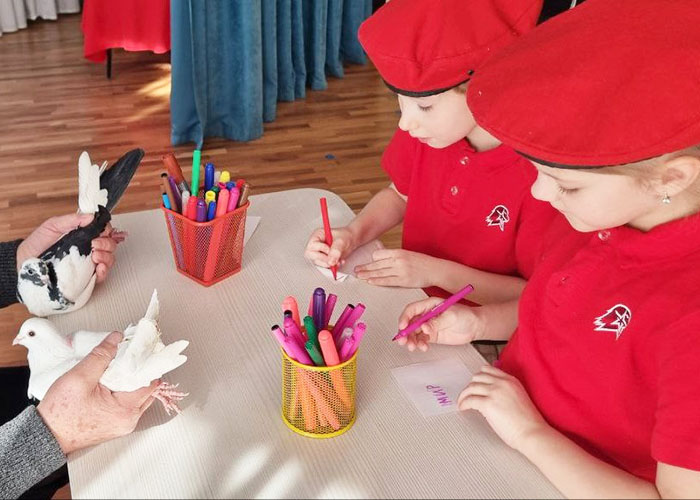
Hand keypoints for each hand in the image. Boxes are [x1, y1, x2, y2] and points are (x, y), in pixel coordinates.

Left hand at [16, 214, 125, 282]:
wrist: (23, 263)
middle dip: (106, 244)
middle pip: (110, 245)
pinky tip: (99, 268)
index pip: (104, 231)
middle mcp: (89, 248)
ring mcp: (88, 263)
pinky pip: (102, 276)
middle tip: (94, 244)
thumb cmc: (37, 244)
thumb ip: (71, 220)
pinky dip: (104, 271)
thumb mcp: (52, 226)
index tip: (101, 232)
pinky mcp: (85, 278)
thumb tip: (90, 216)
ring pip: (110, 259)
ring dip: (106, 256)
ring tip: (95, 256)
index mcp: (84, 235)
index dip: (107, 231)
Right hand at [37, 331, 157, 454]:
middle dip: (139, 371)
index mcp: (126, 409)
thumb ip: (101, 355)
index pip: (150, 381)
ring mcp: (123, 423)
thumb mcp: (79, 377)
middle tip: (129, 356)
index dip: (145, 363)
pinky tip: (113, 381)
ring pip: (138, 395)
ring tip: (118, 368)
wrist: (47, 436)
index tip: (140, 349)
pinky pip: (129, 403)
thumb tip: (116, 339)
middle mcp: (129, 419)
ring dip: (131, 380)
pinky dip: (124, 390)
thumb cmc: (60, 414)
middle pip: (147, 388)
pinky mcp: (116, 424)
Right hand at [304, 226, 355, 268]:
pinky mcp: (323, 259)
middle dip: (323, 259)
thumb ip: (336, 250)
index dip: (320, 249)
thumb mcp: (341, 241)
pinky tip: (339, 262)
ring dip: (328, 264)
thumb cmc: (346, 236)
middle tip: (333, 260)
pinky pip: (323, 265)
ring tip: (339, 261)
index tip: (330, 250)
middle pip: (311, 255)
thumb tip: (330, 261)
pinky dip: (331, 266)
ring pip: (317, 262)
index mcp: (318, 235)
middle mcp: (316, 244)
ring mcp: (319, 252)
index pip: (312, 245)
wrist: (352, 240)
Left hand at [355, 249, 440, 287]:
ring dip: (367, 274)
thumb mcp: (409, 255)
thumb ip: (396, 257)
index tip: (365, 263)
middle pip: (377, 264)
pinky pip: (387, 281)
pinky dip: (377, 281)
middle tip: (356, 270)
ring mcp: (400, 270)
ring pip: (380, 272)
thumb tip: (384, 261)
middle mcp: (398, 260)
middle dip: (365, 267)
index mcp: (399, 252)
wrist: (436, 270)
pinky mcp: (403, 280)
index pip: (379, 254)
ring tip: (359, 276)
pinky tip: (370, 281)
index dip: (371, 260)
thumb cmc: (424, 263)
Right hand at [396, 298, 483, 350]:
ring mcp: (429, 326)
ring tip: (413, 346)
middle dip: (405, 332)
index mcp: (430, 305)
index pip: (412, 309)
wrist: (476, 326)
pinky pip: (421, 340)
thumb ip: (436, 322)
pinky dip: (420, 344)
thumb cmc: (466, 315)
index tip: (403, 327)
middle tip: (403, 340)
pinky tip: (423, 347)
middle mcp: (427, 315)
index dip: (405, 318)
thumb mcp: (451, 316)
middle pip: (410, 322)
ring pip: (414, 333)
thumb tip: (424, 327)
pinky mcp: (432, 335)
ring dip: (411, 340)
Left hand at [458, 365, 547, 450]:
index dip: (479, 377)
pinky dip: (463, 404)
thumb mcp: (519, 397)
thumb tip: (492, 393)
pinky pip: (469, 400)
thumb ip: (506, 390)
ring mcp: (494, 392)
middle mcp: (502, 383)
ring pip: (471, 387)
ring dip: (464, 395)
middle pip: (477, 377)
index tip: (474, 384)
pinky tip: (463, 408)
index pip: (488, 369)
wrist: (532, 433)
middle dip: (470, 386)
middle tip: (467, 394)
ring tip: (462, 402)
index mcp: (511, 380)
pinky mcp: (488, 404)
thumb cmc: (528, 421)